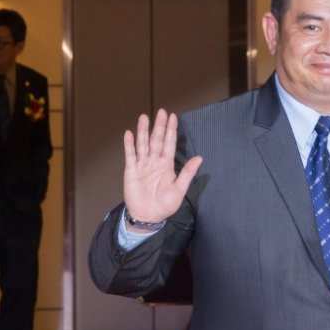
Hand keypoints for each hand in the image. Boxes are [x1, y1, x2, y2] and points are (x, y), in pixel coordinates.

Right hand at [122, 110, 201, 225]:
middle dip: (159, 126)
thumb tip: (200, 157)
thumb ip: (187, 173)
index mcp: (166, 165)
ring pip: (143, 144)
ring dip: (143, 131)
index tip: (173, 117)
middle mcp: (154, 162)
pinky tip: (129, 133)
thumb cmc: (164, 205)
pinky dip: (129, 144)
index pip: (169, 144)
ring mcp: (142, 165)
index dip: (171, 130)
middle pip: (156, 140)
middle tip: (161, 112)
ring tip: (144, 117)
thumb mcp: (179, 190)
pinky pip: (130, 155)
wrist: (148, 217)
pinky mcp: (131, 171)